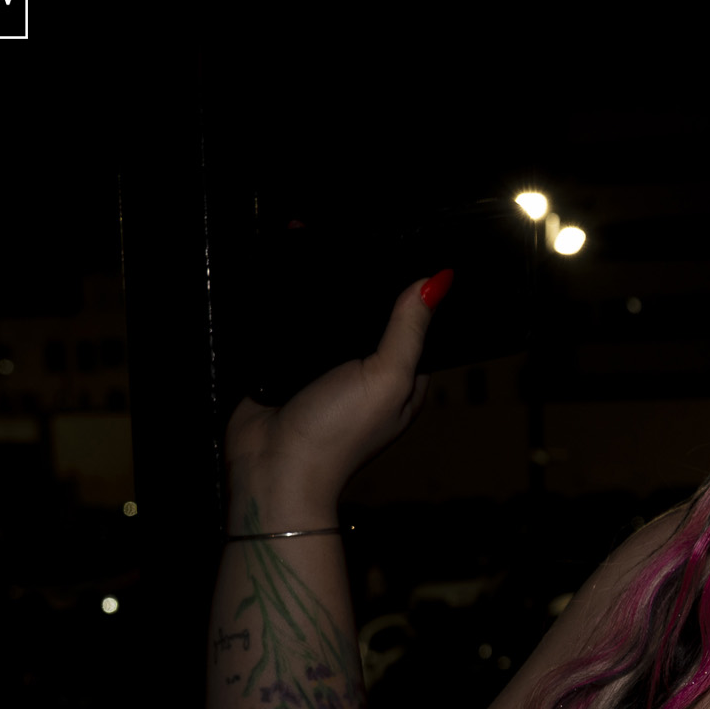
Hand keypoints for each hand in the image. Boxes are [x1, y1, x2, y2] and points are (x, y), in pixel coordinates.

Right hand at [224, 271, 446, 521]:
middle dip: (365, 287)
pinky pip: (296, 327)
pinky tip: (290, 281)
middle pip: (373, 316)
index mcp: (404, 377)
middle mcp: (369, 373)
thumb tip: (439, 281)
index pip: (418, 323)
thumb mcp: (387, 378)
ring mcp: (328, 369)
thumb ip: (409, 331)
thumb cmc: (337, 434)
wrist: (270, 465)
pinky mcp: (290, 366)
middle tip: (354, 243)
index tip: (410, 248)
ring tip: (318, 249)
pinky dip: (293, 310)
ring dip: (326, 294)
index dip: (416, 292)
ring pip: (332, 319)